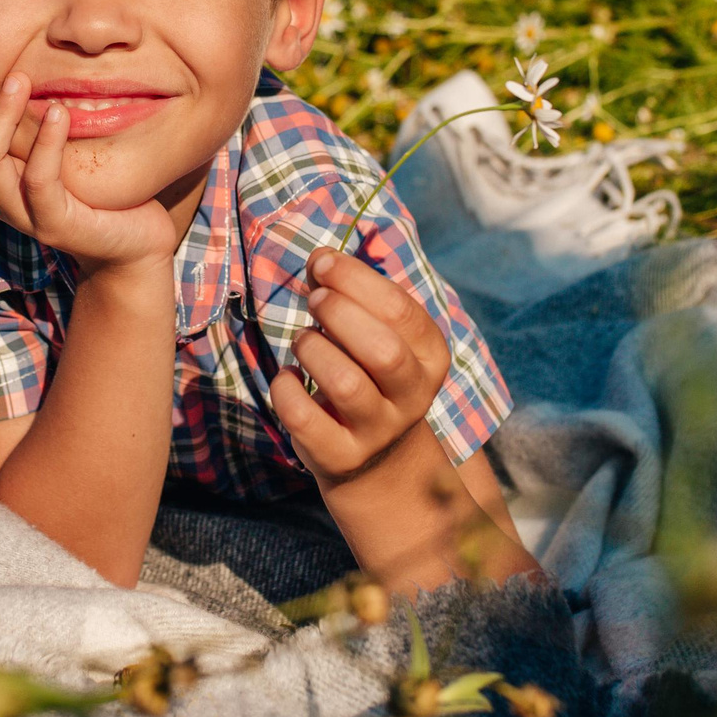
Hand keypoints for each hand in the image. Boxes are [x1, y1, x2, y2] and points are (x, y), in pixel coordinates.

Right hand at [0, 45, 178, 279]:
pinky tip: (61, 112)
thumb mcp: (57, 148)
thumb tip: (22, 63)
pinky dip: (46, 144)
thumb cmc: (95, 189)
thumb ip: (33, 120)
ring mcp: (22, 213)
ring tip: (18, 77)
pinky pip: (39, 183)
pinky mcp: (55, 226)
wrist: (133, 247)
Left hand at [272, 246, 452, 484]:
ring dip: (313, 348)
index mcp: (430, 356)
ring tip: (303, 339)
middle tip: (315, 300)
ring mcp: (379, 431)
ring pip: (346, 385)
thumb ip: (350, 294)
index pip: (400, 310)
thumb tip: (319, 258)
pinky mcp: (342, 456)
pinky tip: (289, 377)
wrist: (377, 458)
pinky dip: (286, 389)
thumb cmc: (369, 373)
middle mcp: (413, 396)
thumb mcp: (374, 333)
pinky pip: (305, 418)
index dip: (355, 279)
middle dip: (339, 314)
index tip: (322, 263)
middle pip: (383, 351)